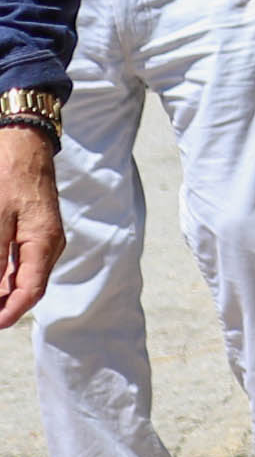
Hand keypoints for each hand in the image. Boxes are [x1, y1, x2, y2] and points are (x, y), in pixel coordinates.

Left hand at [0, 127, 57, 327]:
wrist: (22, 143)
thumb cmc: (8, 176)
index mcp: (44, 243)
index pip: (31, 291)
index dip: (9, 312)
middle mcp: (48, 244)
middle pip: (27, 286)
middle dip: (3, 303)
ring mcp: (41, 237)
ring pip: (21, 275)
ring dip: (1, 289)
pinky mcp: (32, 229)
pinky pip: (18, 260)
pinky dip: (3, 273)